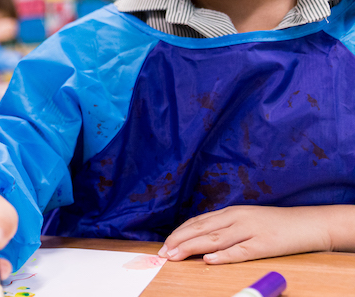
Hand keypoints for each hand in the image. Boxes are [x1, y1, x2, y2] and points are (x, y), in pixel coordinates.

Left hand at [161, 205, 333, 263]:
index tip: (165, 244)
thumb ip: (225, 228)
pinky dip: (223, 256)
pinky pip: (240, 251)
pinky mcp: (264, 244)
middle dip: (179, 240)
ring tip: (176, 255)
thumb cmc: (274, 224)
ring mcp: (250, 230)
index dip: (179, 233)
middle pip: (202, 229)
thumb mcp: (246, 220)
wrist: (307, 223)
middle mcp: (237, 218)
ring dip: (192, 247)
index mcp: (231, 212)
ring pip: (215, 239)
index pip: (198, 222)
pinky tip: (209, 260)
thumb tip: (201, 241)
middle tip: (164, 252)